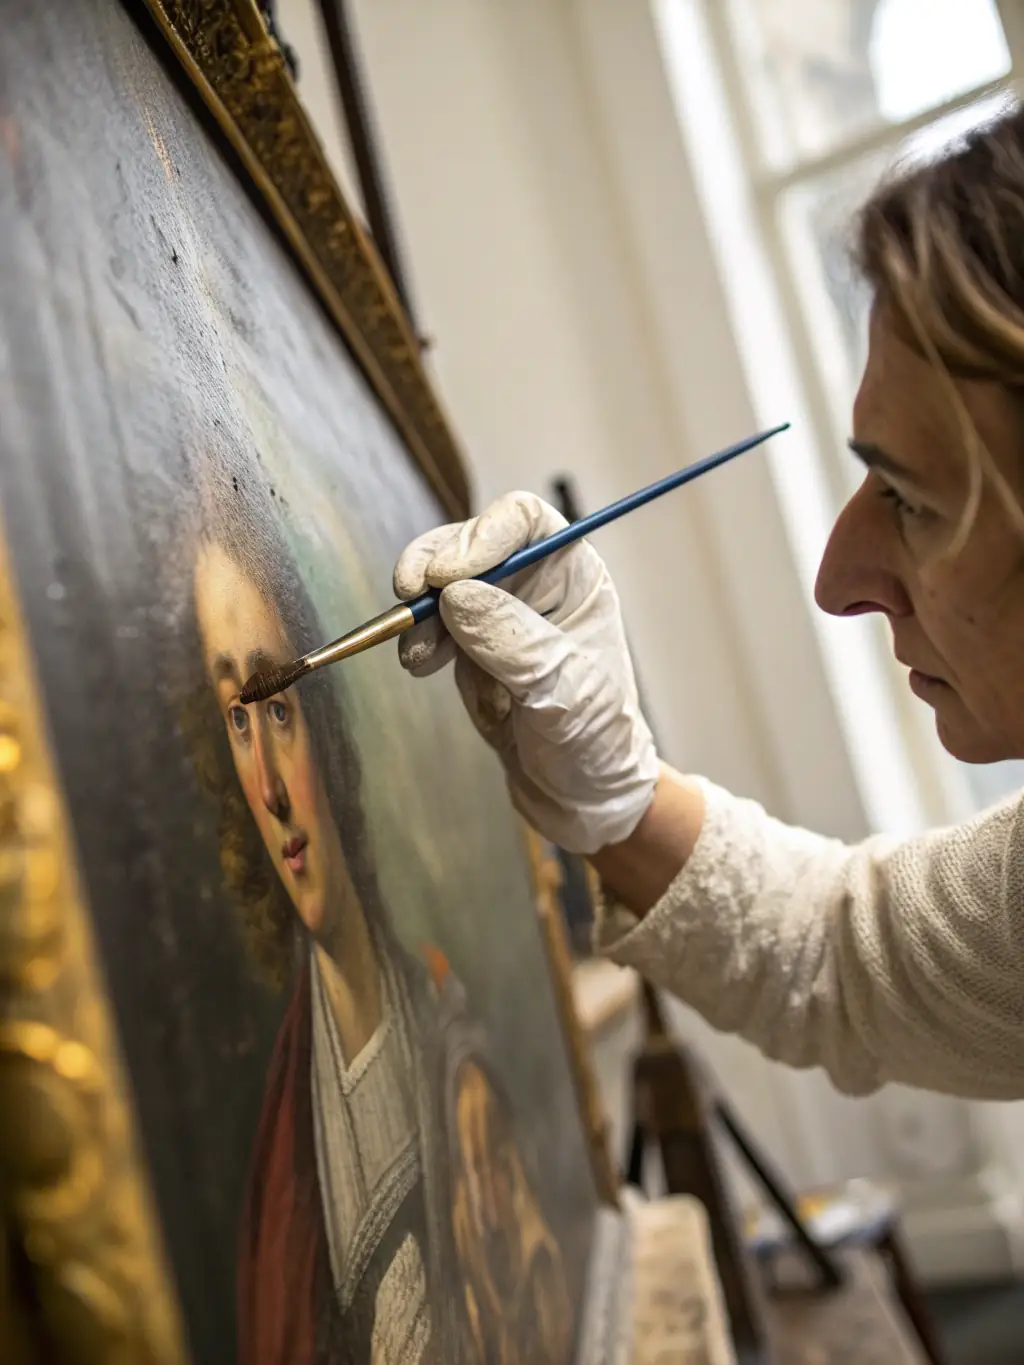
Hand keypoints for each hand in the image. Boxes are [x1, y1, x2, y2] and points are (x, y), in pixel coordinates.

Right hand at [393, 492, 658, 854]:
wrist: (580, 795)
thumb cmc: (594, 740)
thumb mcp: (562, 692)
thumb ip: (512, 641)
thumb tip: (456, 595)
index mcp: (573, 575)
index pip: (523, 522)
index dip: (481, 535)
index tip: (447, 575)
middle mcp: (533, 583)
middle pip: (469, 542)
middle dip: (433, 566)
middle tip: (410, 596)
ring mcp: (497, 614)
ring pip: (440, 583)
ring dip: (418, 610)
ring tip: (417, 654)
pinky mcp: (467, 647)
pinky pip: (428, 625)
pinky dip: (415, 639)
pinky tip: (420, 665)